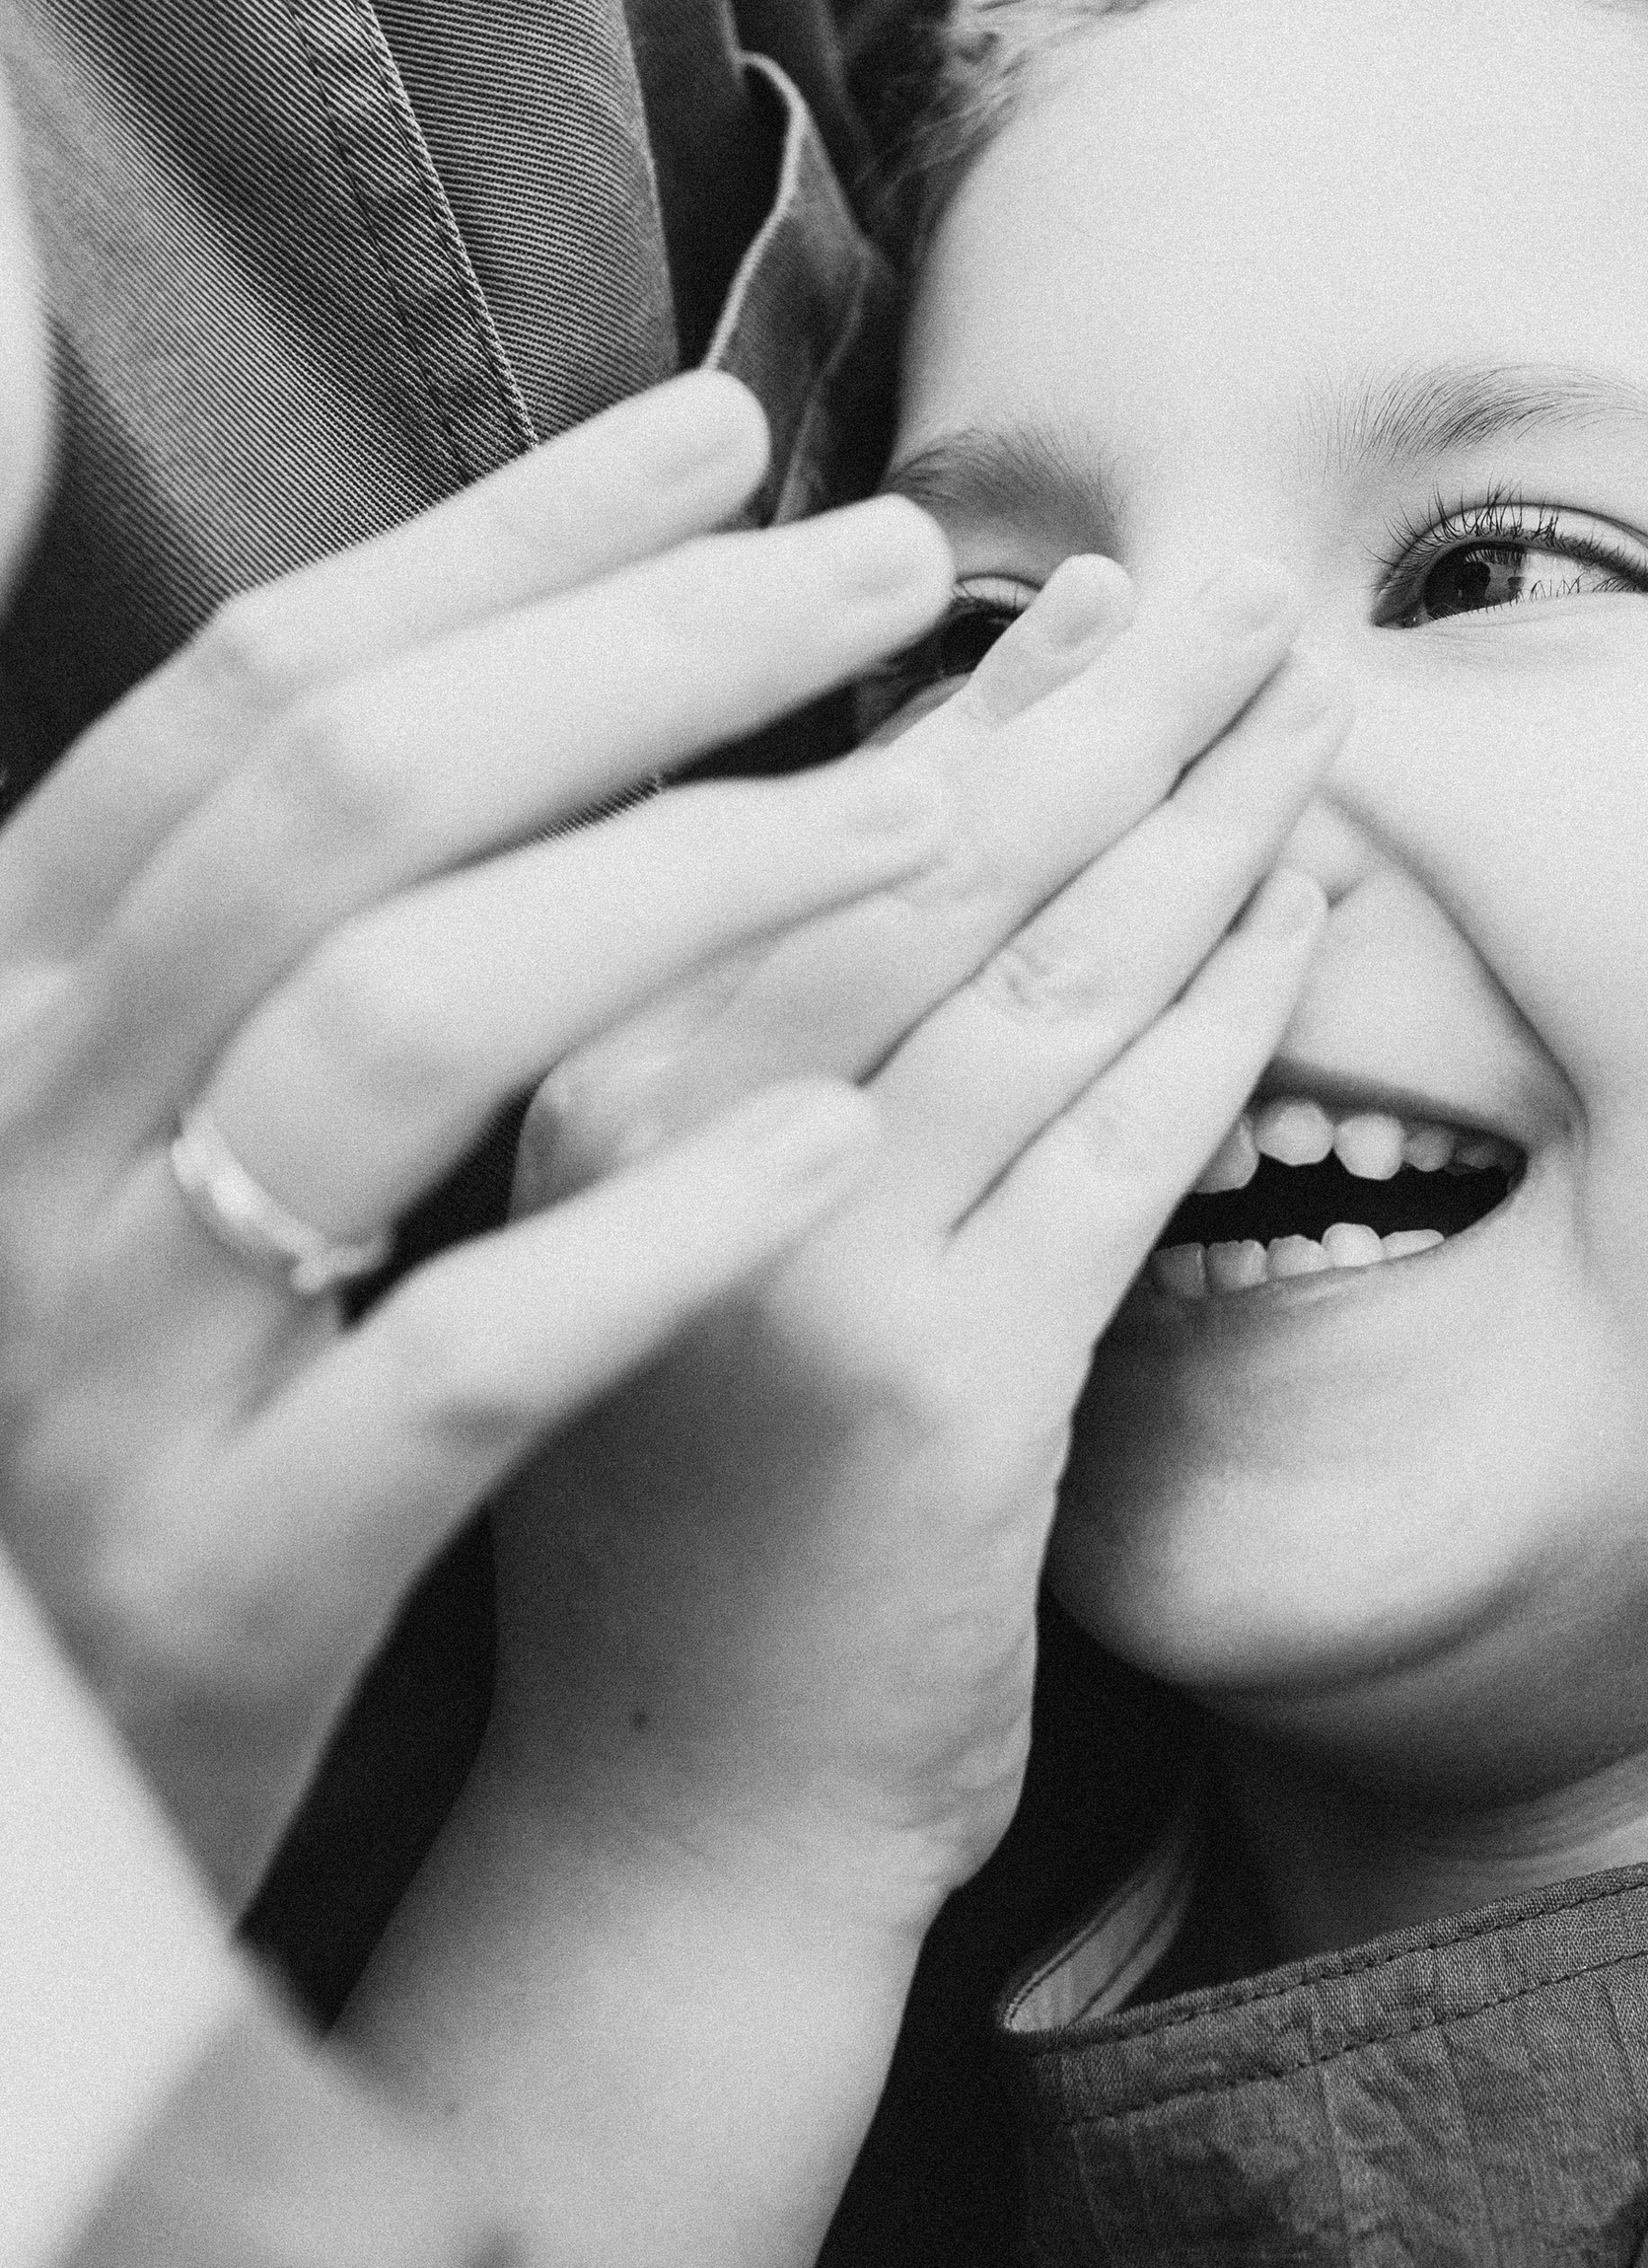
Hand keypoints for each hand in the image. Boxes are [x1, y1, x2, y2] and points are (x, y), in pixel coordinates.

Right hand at [0, 374, 969, 1901]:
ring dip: (682, 888)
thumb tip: (462, 661)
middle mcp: (24, 1148)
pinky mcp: (221, 1582)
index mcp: (9, 1006)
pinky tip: (838, 1142)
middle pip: (349, 811)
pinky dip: (642, 1236)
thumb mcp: (108, 1146)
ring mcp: (107, 1367)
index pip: (262, 702)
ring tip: (936, 806)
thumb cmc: (126, 1428)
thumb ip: (238, 933)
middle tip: (896, 561)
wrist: (16, 1834)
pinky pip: (444, 1365)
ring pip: (394, 1037)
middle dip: (639, 656)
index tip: (724, 432)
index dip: (498, 547)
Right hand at [487, 560, 1342, 1924]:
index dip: (966, 682)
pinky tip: (1314, 914)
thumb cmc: (680, 1511)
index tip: (1090, 576)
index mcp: (566, 1076)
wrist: (676, 1821)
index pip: (798, 819)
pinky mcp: (942, 1387)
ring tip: (1318, 699)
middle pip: (926, 854)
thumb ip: (746, 1042)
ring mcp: (801, 1257)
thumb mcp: (651, 1237)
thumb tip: (914, 809)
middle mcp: (653, 1137)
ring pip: (1038, 972)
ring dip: (1203, 816)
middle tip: (1255, 582)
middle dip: (1117, 698)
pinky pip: (1122, 1144)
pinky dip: (1228, 1010)